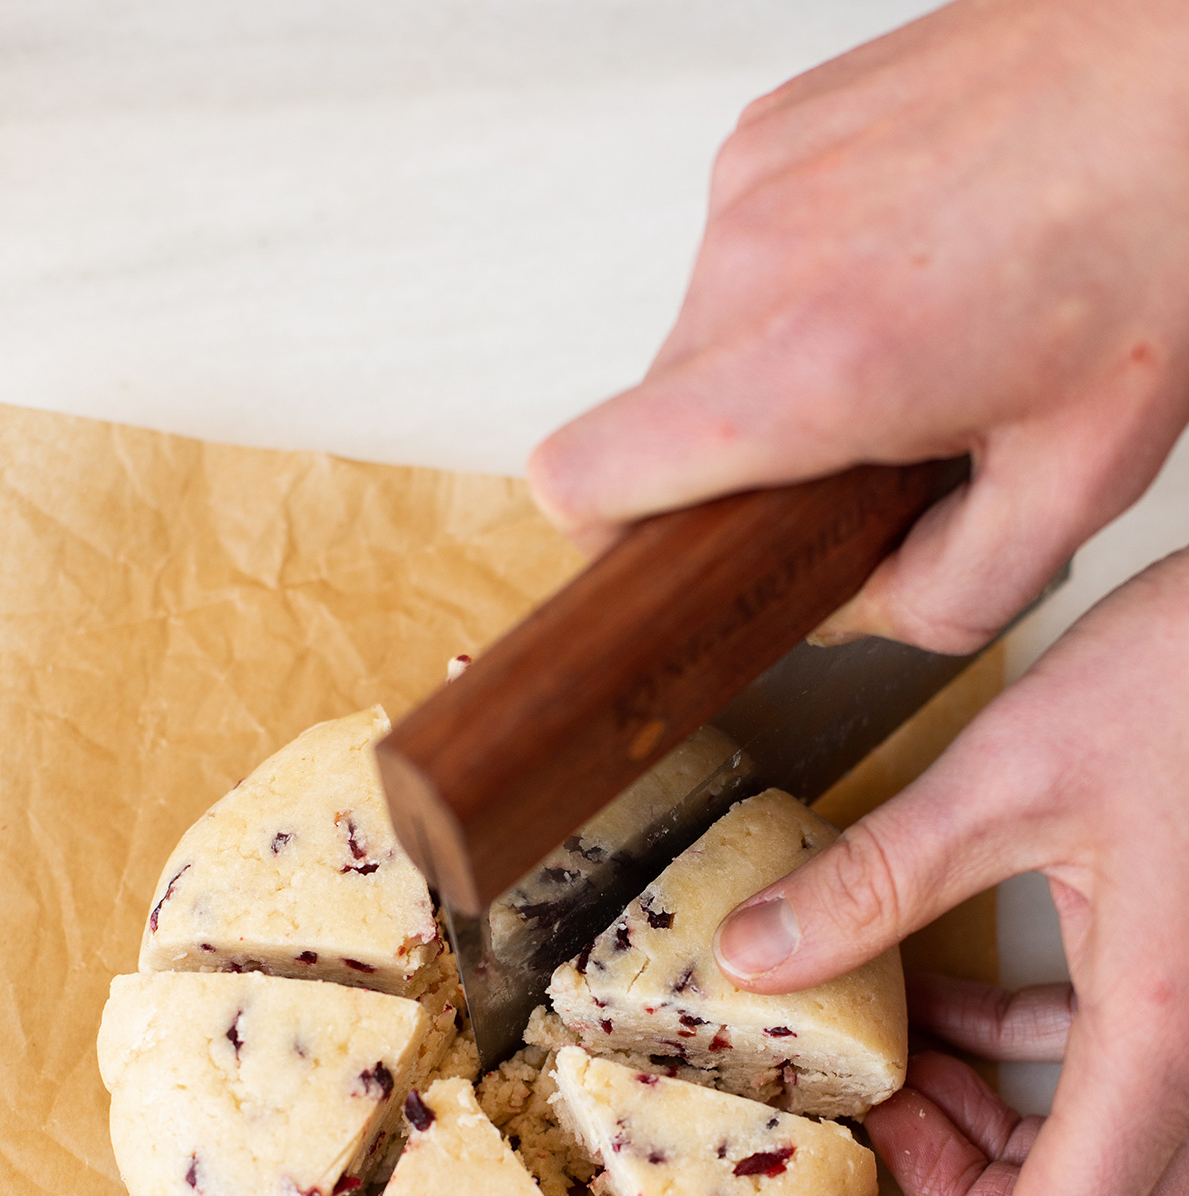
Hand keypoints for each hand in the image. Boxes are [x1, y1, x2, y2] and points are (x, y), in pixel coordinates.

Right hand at [528, 0, 1188, 651]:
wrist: (1182, 66)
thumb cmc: (1153, 235)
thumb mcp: (1077, 480)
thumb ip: (950, 594)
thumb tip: (855, 610)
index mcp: (818, 367)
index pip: (586, 478)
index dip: (607, 542)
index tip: (660, 557)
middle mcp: (758, 261)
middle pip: (648, 422)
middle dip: (735, 462)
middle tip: (860, 449)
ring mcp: (755, 181)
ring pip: (697, 339)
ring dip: (774, 368)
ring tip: (904, 343)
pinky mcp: (769, 131)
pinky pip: (736, 255)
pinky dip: (799, 285)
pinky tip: (900, 271)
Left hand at [713, 555, 1188, 1195]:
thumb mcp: (1011, 775)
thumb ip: (878, 879)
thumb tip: (756, 953)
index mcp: (1168, 1033)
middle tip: (872, 1118)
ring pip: (1107, 1152)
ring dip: (993, 1126)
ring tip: (894, 1049)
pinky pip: (1121, 1068)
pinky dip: (1033, 1060)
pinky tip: (953, 992)